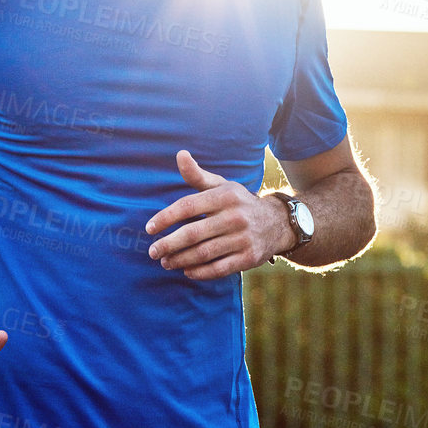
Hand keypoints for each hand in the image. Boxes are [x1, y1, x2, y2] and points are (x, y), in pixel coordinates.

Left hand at [145, 150, 292, 279]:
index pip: (188, 206)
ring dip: (180, 260)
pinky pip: (219, 268)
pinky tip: (187, 271)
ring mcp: (243, 238)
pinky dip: (200, 272)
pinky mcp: (249, 257)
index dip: (166, 217)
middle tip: (153, 251)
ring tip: (166, 262)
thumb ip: (197, 175)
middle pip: (193, 233)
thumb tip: (180, 154)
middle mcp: (235, 216)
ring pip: (204, 253)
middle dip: (169, 244)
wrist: (277, 223)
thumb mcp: (221, 186)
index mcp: (225, 196)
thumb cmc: (239, 203)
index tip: (150, 228)